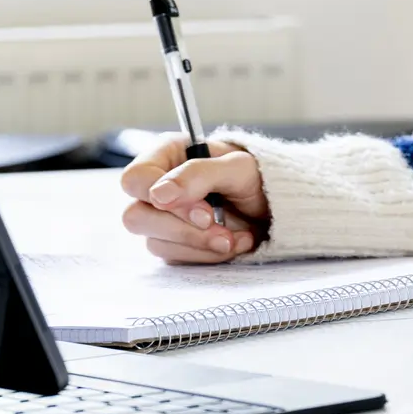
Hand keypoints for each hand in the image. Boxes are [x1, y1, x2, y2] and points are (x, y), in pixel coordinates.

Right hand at [118, 134, 269, 263]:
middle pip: (136, 216)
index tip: (204, 211)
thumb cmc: (257, 175)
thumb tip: (159, 194)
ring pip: (155, 242)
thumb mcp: (238, 167)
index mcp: (167, 156)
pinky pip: (176, 258)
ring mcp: (163, 218)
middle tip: (220, 228)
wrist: (276, 205)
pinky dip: (207, 255)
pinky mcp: (174, 243)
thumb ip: (198, 174)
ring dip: (200, 244)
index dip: (161, 198)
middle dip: (183, 229)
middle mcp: (158, 186)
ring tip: (236, 237)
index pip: (136, 179)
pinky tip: (234, 243)